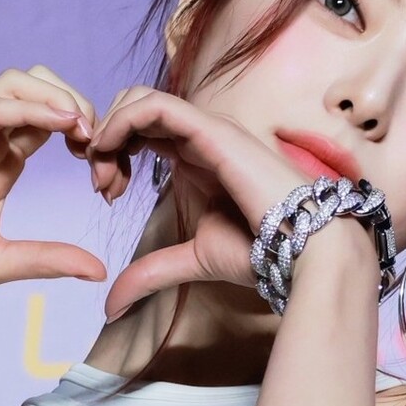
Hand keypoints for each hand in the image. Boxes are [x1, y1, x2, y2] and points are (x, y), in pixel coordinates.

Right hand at [0, 66, 108, 308]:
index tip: (106, 164)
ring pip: (15, 83)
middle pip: (35, 86)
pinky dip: (32, 108)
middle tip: (99, 143)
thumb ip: (49, 259)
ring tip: (86, 130)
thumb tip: (99, 270)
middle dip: (76, 101)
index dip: (83, 129)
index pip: (47, 119)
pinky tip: (64, 125)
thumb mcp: (3, 262)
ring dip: (58, 97)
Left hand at [84, 86, 313, 319]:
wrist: (303, 249)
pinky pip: (155, 106)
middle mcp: (200, 135)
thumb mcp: (190, 261)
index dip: (113, 152)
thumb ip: (149, 274)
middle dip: (106, 139)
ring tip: (103, 170)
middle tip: (102, 184)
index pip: (142, 131)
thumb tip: (111, 307)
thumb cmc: (261, 251)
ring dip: (110, 129)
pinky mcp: (211, 130)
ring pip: (140, 98)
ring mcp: (207, 128)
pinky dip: (123, 121)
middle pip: (135, 109)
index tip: (106, 193)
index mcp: (196, 157)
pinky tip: (110, 150)